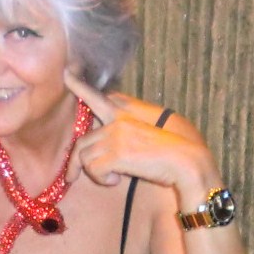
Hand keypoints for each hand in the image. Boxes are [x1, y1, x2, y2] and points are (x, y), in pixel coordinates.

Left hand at [63, 69, 218, 198]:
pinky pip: (94, 170)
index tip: (67, 73)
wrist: (186, 161)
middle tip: (71, 176)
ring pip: (84, 156)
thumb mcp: (151, 127)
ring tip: (111, 178)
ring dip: (94, 173)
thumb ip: (130, 124)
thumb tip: (112, 131)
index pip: (97, 96)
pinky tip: (116, 180)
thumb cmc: (173, 149)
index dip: (79, 86)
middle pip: (82, 140)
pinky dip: (102, 180)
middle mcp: (117, 121)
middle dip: (75, 162)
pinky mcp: (117, 154)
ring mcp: (116, 136)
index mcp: (125, 113)